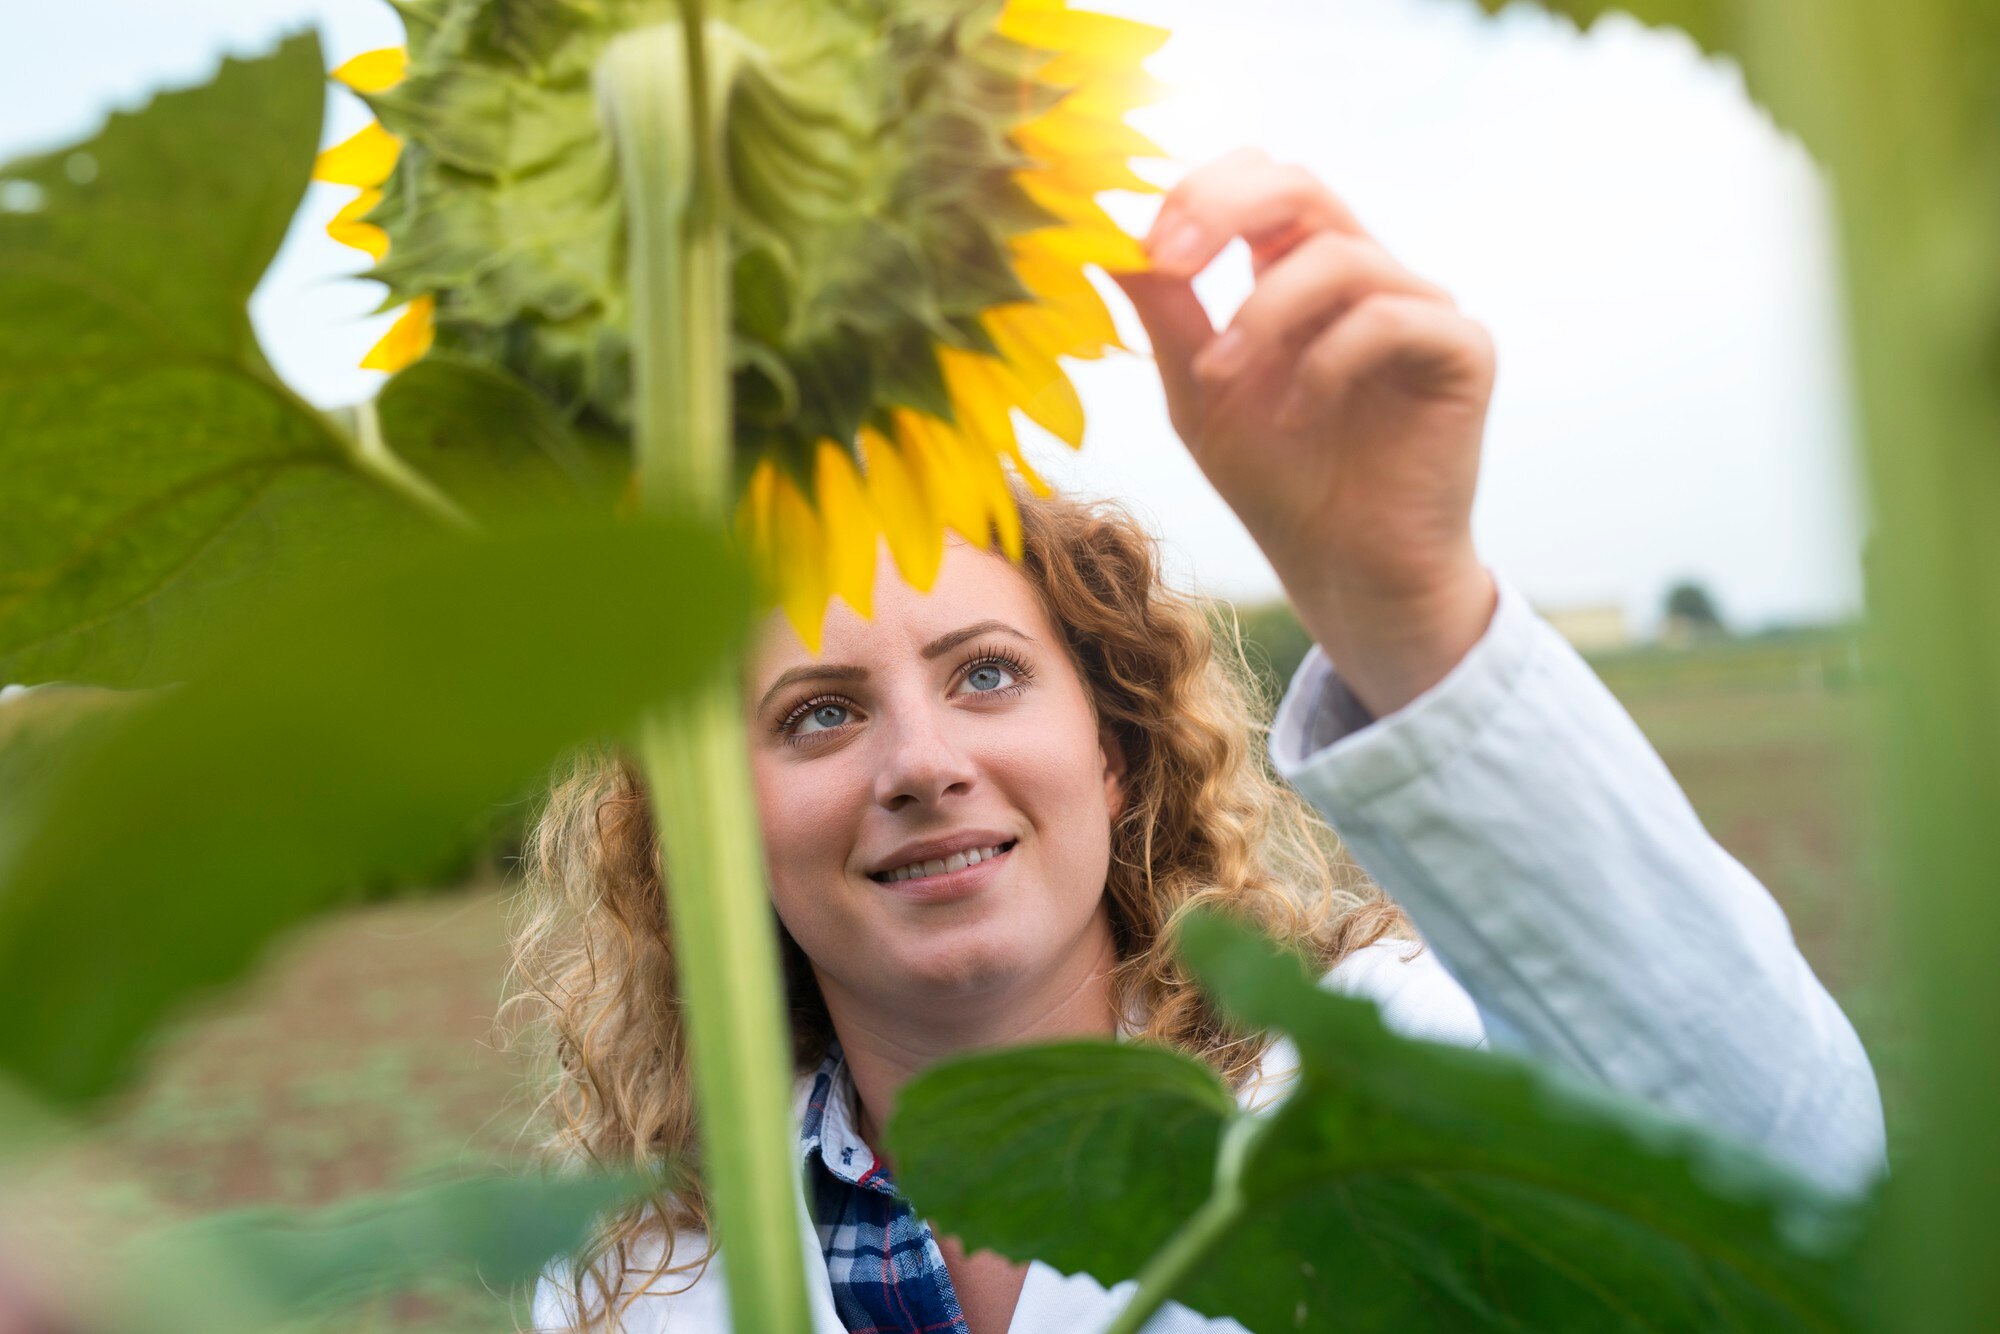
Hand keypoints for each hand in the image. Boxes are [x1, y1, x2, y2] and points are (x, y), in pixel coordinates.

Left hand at [1108, 147, 1498, 715]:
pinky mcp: (1462, 351)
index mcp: (1300, 270)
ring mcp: (1420, 305)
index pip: (1255, 179)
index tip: (1139, 246)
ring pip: (1340, 253)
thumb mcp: (1200, 392)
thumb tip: (1104, 236)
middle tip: (1168, 259)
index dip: (1194, 193)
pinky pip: (1389, 318)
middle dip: (1223, 210)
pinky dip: (1326, 361)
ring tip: (1217, 377)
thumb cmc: (1278, 482)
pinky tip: (1296, 416)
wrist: (1348, 572)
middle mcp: (1366, 273)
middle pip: (1300, 184)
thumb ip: (1166, 312)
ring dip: (1261, 312)